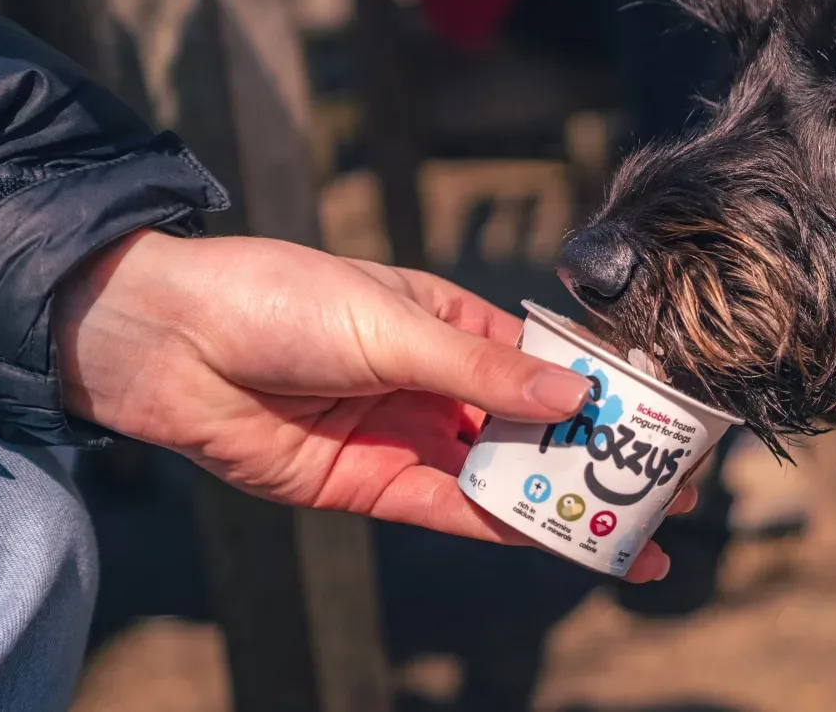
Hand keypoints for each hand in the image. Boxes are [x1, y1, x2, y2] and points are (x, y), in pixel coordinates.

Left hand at [54, 231, 692, 581]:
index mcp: (453, 326)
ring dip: (560, 503)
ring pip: (502, 479)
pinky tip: (551, 536)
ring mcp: (410, 437)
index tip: (658, 418)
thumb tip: (576, 395)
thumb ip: (486, 371)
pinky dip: (500, 526)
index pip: (546, 366)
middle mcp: (440, 385)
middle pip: (535, 431)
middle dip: (596, 460)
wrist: (172, 342)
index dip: (602, 394)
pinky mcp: (373, 485)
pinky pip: (451, 512)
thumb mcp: (396, 324)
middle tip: (663, 490)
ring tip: (626, 529)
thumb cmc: (280, 299)